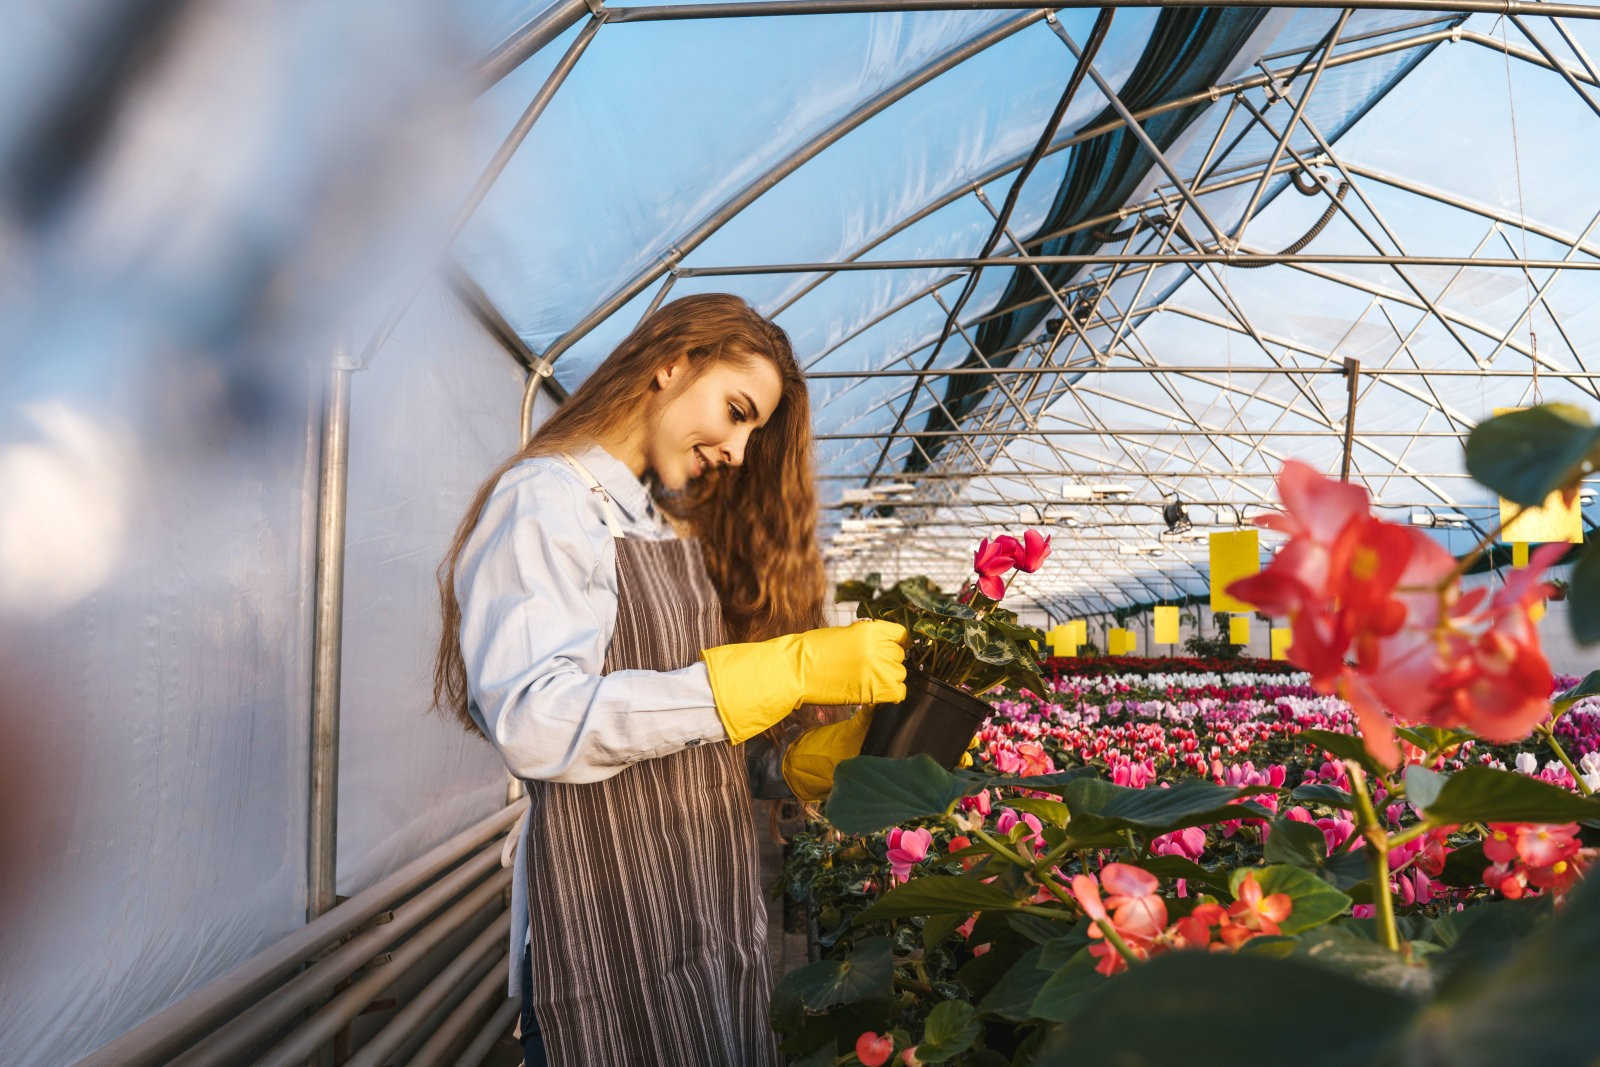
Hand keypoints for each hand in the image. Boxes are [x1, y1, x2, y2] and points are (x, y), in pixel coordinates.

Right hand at [702, 620, 907, 743]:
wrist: (795, 670)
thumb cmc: (812, 651)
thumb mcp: (844, 635)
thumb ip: (867, 639)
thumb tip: (884, 647)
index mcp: (870, 630)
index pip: (901, 634)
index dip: (897, 643)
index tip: (892, 649)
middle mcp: (877, 648)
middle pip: (900, 656)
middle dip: (888, 661)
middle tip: (871, 668)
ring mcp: (877, 670)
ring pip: (900, 674)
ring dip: (889, 678)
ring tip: (870, 680)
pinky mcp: (872, 691)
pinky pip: (899, 693)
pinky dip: (892, 694)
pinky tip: (877, 692)